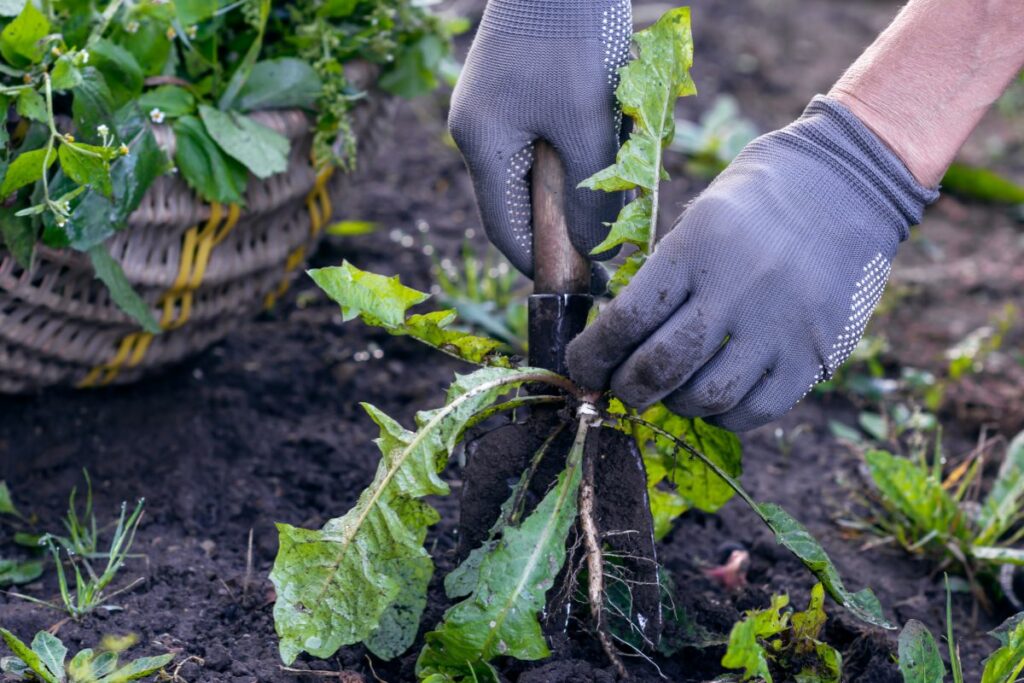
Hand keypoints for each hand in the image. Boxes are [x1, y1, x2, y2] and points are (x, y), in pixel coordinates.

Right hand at [448, 0, 631, 277]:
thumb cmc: (574, 35)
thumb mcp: (588, 123)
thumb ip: (589, 194)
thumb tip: (592, 251)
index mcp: (482, 144)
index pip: (507, 231)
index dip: (544, 263)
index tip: (584, 282)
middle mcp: (478, 132)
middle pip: (520, 204)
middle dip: (564, 223)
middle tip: (611, 237)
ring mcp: (493, 110)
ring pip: (535, 172)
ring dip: (574, 184)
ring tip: (616, 184)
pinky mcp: (513, 91)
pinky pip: (543, 140)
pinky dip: (573, 152)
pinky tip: (605, 142)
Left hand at [567, 96, 937, 430]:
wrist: (851, 182)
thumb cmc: (759, 198)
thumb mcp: (700, 215)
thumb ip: (664, 275)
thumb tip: (617, 341)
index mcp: (697, 245)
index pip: (627, 319)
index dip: (593, 355)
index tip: (582, 366)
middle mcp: (738, 287)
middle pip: (661, 366)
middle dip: (628, 387)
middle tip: (622, 387)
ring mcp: (781, 324)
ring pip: (707, 396)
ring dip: (675, 403)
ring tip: (672, 389)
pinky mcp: (816, 352)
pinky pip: (757, 409)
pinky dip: (725, 415)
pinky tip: (716, 397)